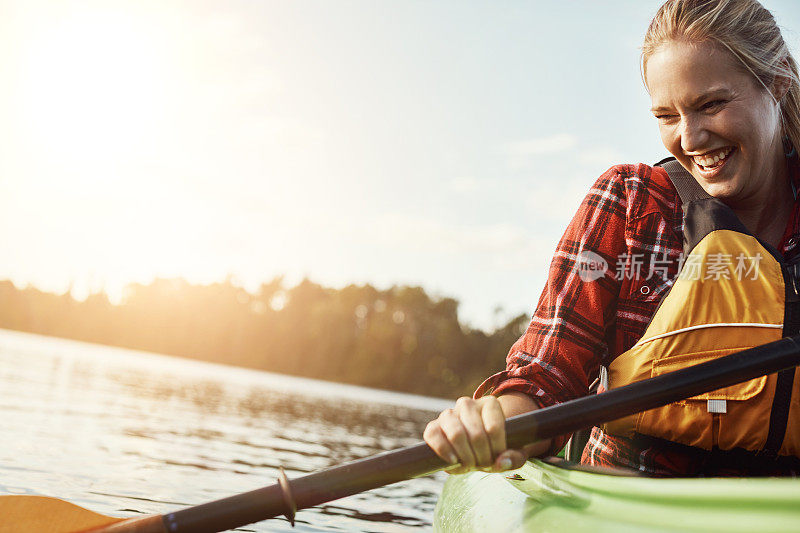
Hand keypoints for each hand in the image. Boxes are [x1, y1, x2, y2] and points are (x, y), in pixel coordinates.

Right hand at [423, 393, 549, 474]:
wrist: (475, 448)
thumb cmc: (496, 449)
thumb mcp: (513, 453)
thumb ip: (514, 458)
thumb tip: (501, 462)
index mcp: (490, 404)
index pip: (494, 428)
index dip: (497, 450)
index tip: (498, 459)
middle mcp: (467, 404)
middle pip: (476, 434)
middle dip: (482, 457)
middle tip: (484, 465)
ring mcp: (448, 413)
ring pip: (456, 434)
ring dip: (466, 457)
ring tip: (471, 465)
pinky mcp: (433, 426)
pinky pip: (433, 435)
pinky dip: (443, 450)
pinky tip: (454, 461)